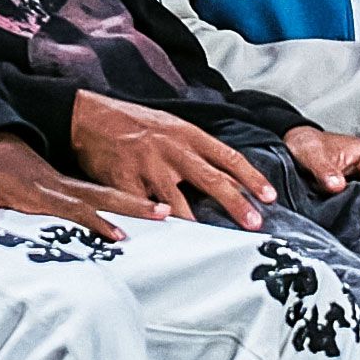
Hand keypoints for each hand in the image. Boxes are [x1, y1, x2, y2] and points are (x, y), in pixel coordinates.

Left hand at [0, 132, 164, 241]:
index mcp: (37, 187)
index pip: (72, 206)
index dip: (94, 221)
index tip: (119, 234)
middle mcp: (56, 185)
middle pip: (100, 196)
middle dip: (132, 205)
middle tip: (165, 212)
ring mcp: (62, 184)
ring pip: (102, 194)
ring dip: (133, 202)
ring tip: (165, 211)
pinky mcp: (62, 186)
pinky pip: (94, 195)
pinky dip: (118, 202)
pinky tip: (138, 210)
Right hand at [68, 88, 276, 228]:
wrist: (88, 116)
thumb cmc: (133, 123)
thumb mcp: (170, 126)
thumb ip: (195, 149)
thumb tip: (225, 174)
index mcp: (187, 134)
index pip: (228, 156)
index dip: (251, 177)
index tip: (270, 197)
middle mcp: (172, 148)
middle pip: (212, 179)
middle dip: (236, 203)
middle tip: (254, 224)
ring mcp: (148, 164)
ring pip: (178, 201)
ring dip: (196, 223)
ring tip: (211, 243)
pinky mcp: (124, 180)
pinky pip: (143, 209)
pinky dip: (154, 225)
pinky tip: (165, 241)